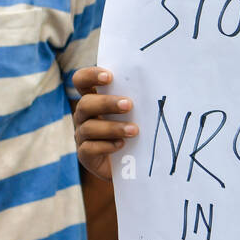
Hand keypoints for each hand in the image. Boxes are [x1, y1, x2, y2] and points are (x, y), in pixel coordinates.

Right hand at [72, 66, 137, 180]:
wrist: (132, 164)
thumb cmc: (136, 131)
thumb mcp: (137, 114)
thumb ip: (138, 101)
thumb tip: (157, 90)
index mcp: (94, 99)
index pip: (81, 81)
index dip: (90, 76)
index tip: (109, 77)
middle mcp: (84, 116)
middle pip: (85, 103)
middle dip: (107, 103)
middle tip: (128, 105)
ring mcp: (82, 136)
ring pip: (89, 127)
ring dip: (112, 127)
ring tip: (134, 130)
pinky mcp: (85, 155)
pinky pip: (89, 149)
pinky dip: (106, 146)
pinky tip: (121, 145)